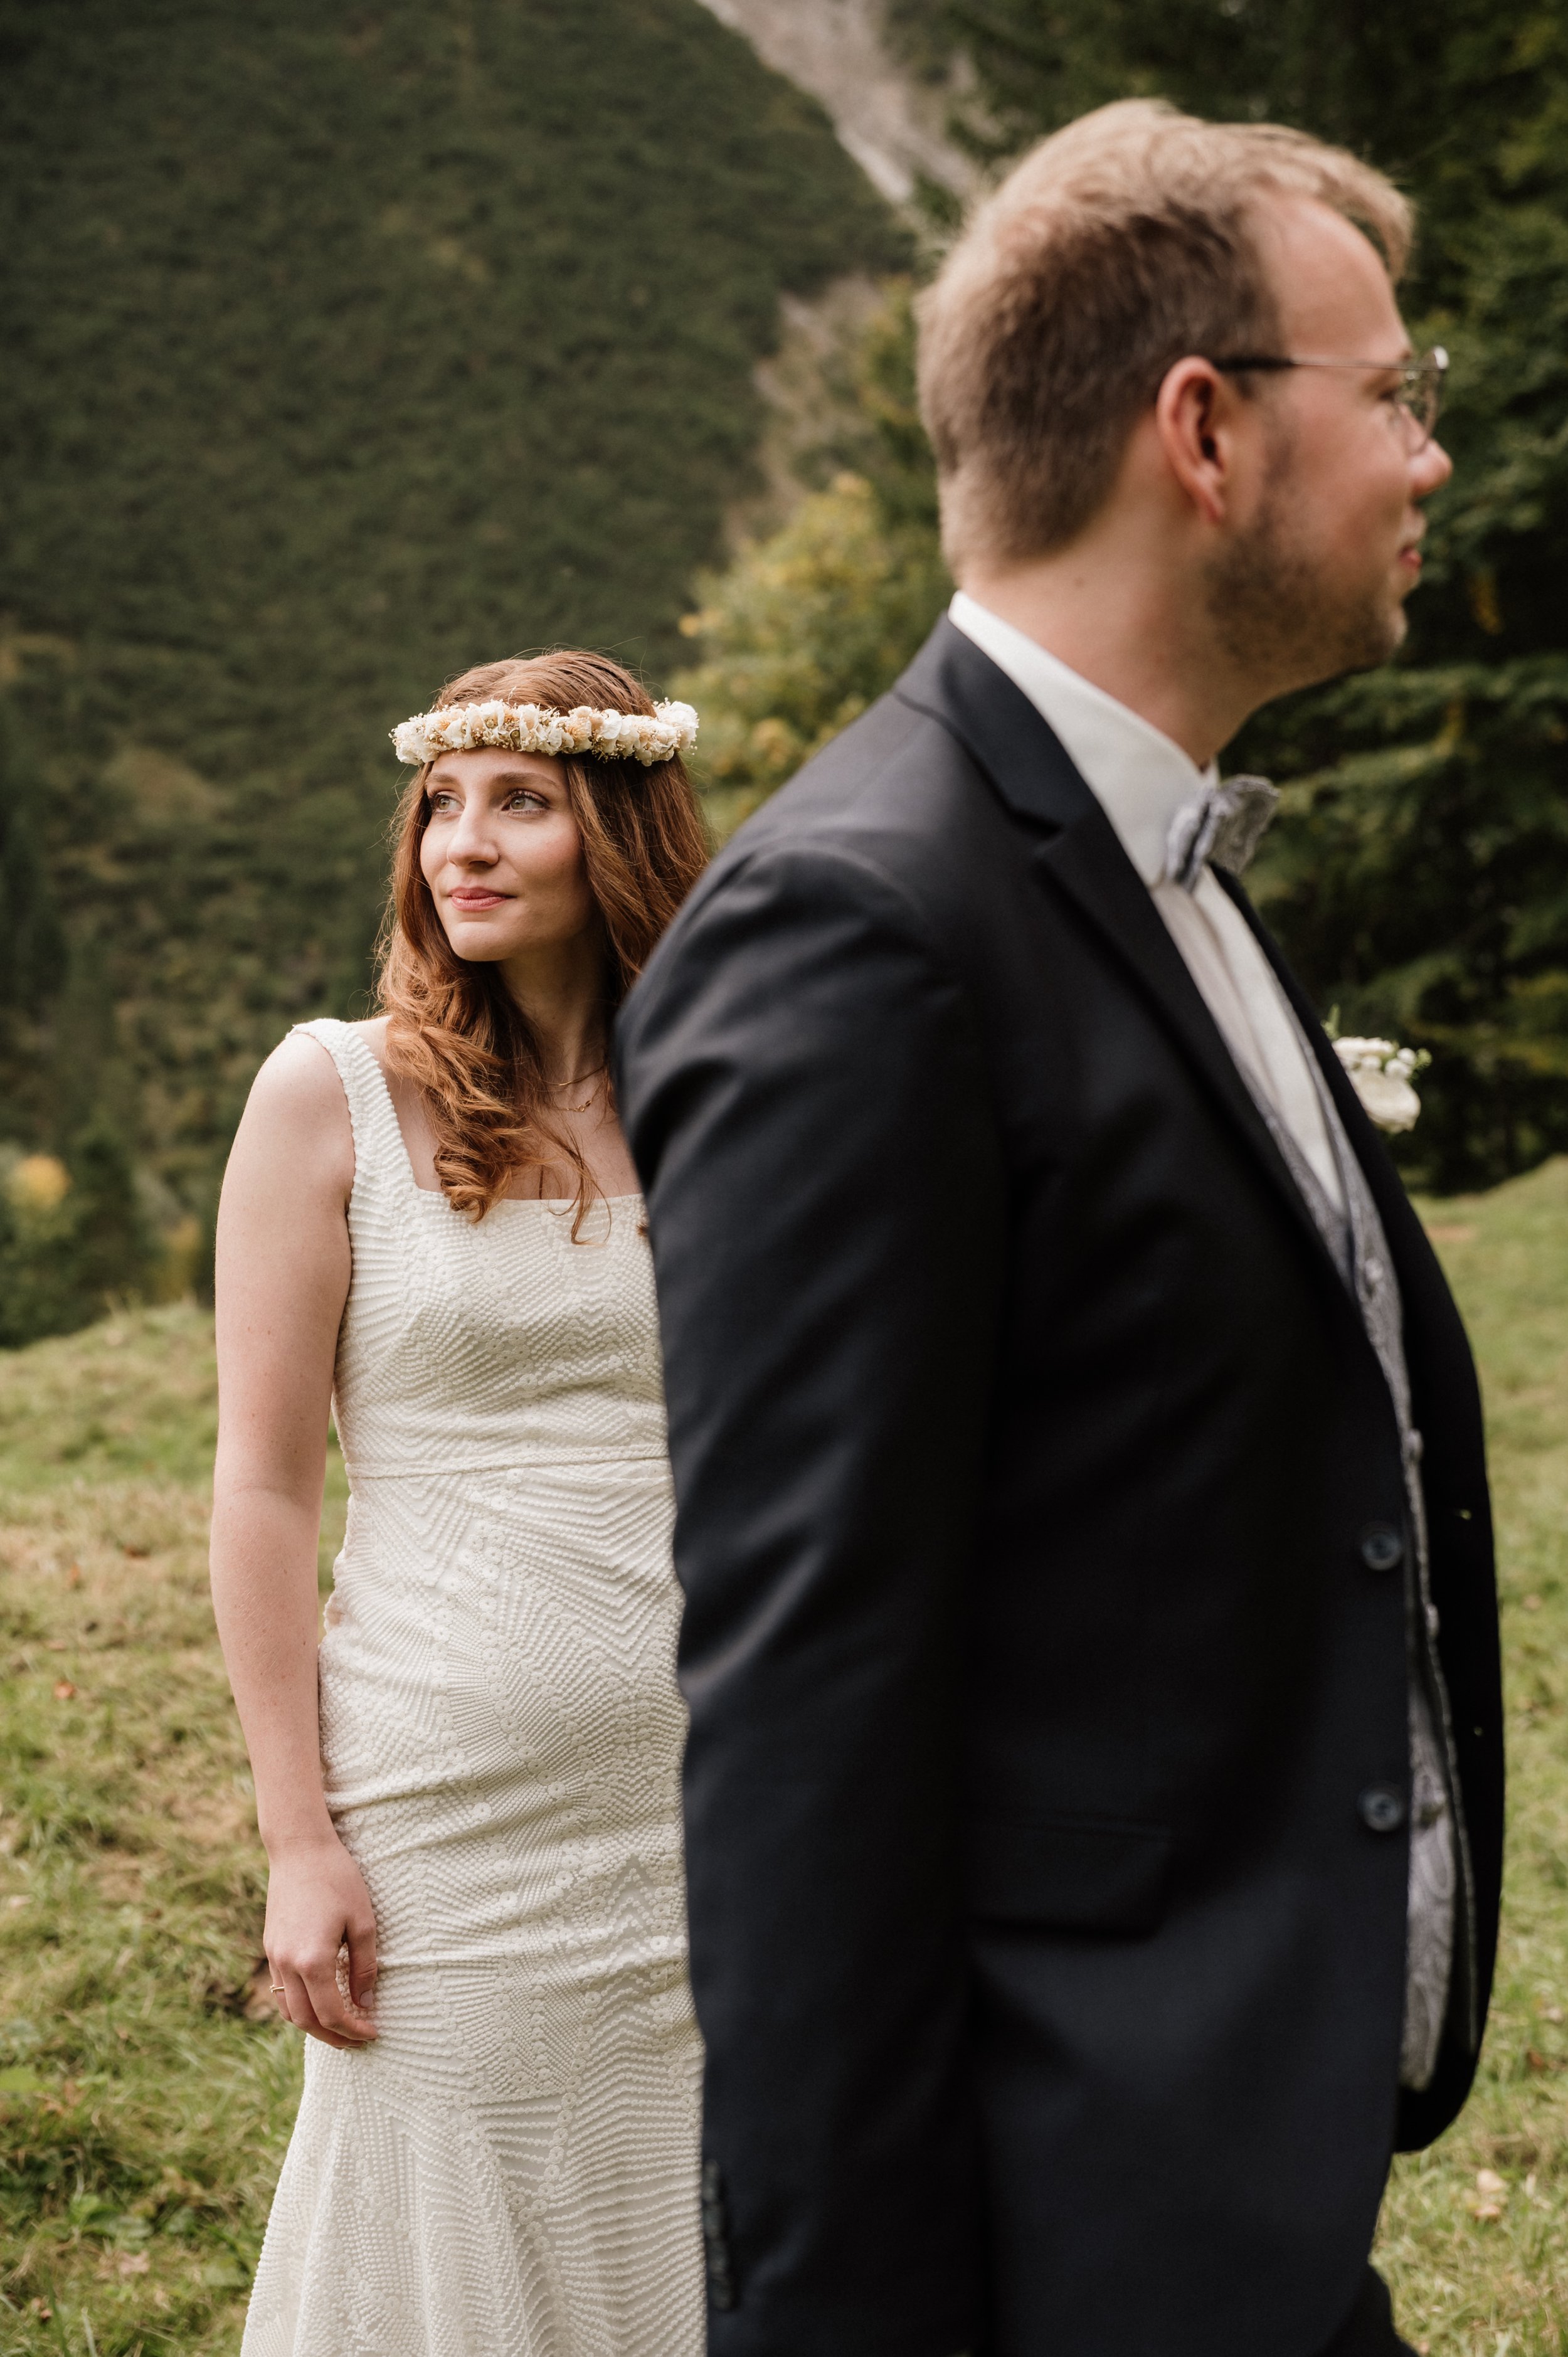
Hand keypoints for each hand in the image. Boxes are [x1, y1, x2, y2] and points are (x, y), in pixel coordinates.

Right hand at [263, 1831, 378, 2048]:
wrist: (300, 1848)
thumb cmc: (338, 1879)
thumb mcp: (363, 1922)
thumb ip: (364, 1967)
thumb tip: (366, 2004)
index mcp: (312, 1960)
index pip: (332, 2013)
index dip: (353, 2030)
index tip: (373, 2033)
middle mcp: (287, 1964)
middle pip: (306, 2020)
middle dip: (333, 2037)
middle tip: (358, 2041)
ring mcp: (274, 1956)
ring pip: (288, 2010)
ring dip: (313, 2026)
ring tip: (340, 2028)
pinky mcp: (270, 1946)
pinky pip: (280, 1991)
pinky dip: (298, 2007)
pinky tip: (317, 2003)